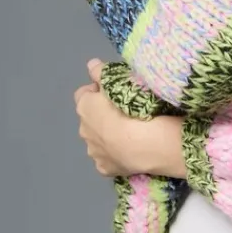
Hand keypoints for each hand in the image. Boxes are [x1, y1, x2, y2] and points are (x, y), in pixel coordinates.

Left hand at [73, 58, 155, 176]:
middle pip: (91, 119)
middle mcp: (83, 130)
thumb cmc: (134, 107)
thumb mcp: (119, 83)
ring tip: (132, 134)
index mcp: (85, 107)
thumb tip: (91, 64)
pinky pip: (108, 160)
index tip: (114, 92)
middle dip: (103, 116)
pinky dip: (116, 156)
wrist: (148, 143)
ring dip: (109, 137)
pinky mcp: (105, 169)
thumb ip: (102, 73)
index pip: (83, 93)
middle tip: (125, 113)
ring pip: (98, 141)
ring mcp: (94, 152)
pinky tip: (130, 153)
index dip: (98, 91)